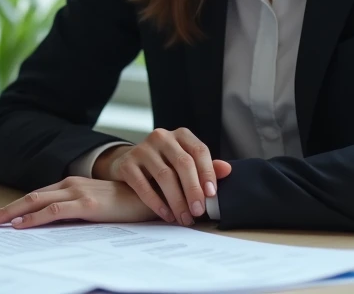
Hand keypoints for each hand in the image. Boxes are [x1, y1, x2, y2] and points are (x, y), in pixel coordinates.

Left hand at [0, 177, 155, 228]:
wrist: (155, 196)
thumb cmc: (129, 204)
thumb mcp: (98, 208)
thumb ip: (78, 212)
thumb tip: (55, 227)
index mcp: (72, 185)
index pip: (36, 196)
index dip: (15, 206)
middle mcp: (71, 184)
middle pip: (30, 197)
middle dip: (4, 210)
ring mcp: (78, 192)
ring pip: (35, 202)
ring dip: (11, 213)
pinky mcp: (88, 204)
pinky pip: (53, 211)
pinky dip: (34, 218)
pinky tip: (20, 225)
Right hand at [93, 129, 231, 225]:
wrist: (129, 166)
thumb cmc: (164, 167)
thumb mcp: (185, 165)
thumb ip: (205, 168)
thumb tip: (227, 170)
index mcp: (180, 135)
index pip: (199, 151)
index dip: (207, 173)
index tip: (212, 194)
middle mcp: (161, 137)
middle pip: (183, 163)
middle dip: (193, 190)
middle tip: (198, 211)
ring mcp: (142, 148)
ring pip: (164, 175)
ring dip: (177, 200)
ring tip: (184, 218)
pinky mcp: (127, 163)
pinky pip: (142, 185)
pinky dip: (156, 202)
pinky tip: (166, 214)